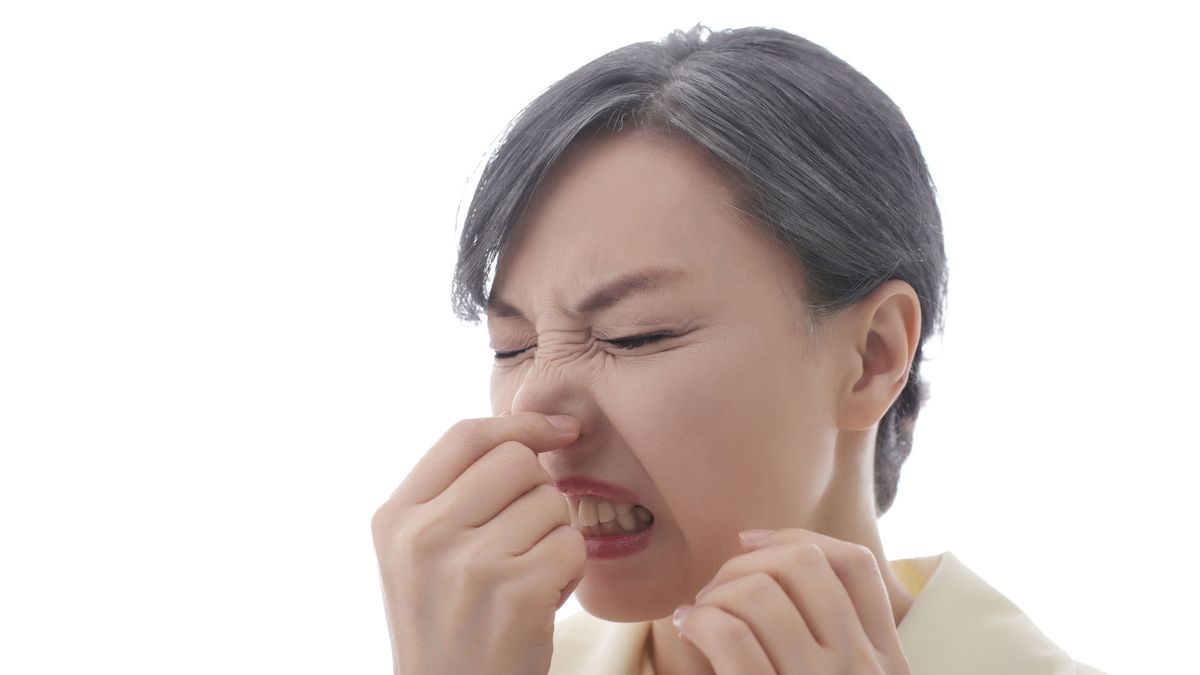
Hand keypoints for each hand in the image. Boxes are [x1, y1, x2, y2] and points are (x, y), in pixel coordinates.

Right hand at [371, 413, 586, 674]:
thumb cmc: (449, 624)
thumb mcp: (420, 555)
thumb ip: (455, 493)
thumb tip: (531, 431)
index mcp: (395, 518)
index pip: (466, 435)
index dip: (521, 422)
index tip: (560, 430)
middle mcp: (424, 536)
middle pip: (517, 461)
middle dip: (539, 493)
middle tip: (525, 540)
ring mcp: (468, 564)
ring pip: (551, 503)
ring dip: (555, 538)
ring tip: (526, 579)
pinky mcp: (515, 593)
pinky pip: (572, 545)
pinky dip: (570, 572)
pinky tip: (543, 601)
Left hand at [672, 529, 911, 674]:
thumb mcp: (840, 672)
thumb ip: (829, 629)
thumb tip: (764, 546)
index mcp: (887, 661)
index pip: (856, 564)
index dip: (796, 537)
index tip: (749, 541)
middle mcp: (864, 670)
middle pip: (803, 566)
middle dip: (746, 564)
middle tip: (714, 590)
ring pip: (760, 594)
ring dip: (717, 595)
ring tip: (699, 613)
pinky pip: (728, 634)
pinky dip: (700, 621)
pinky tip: (690, 628)